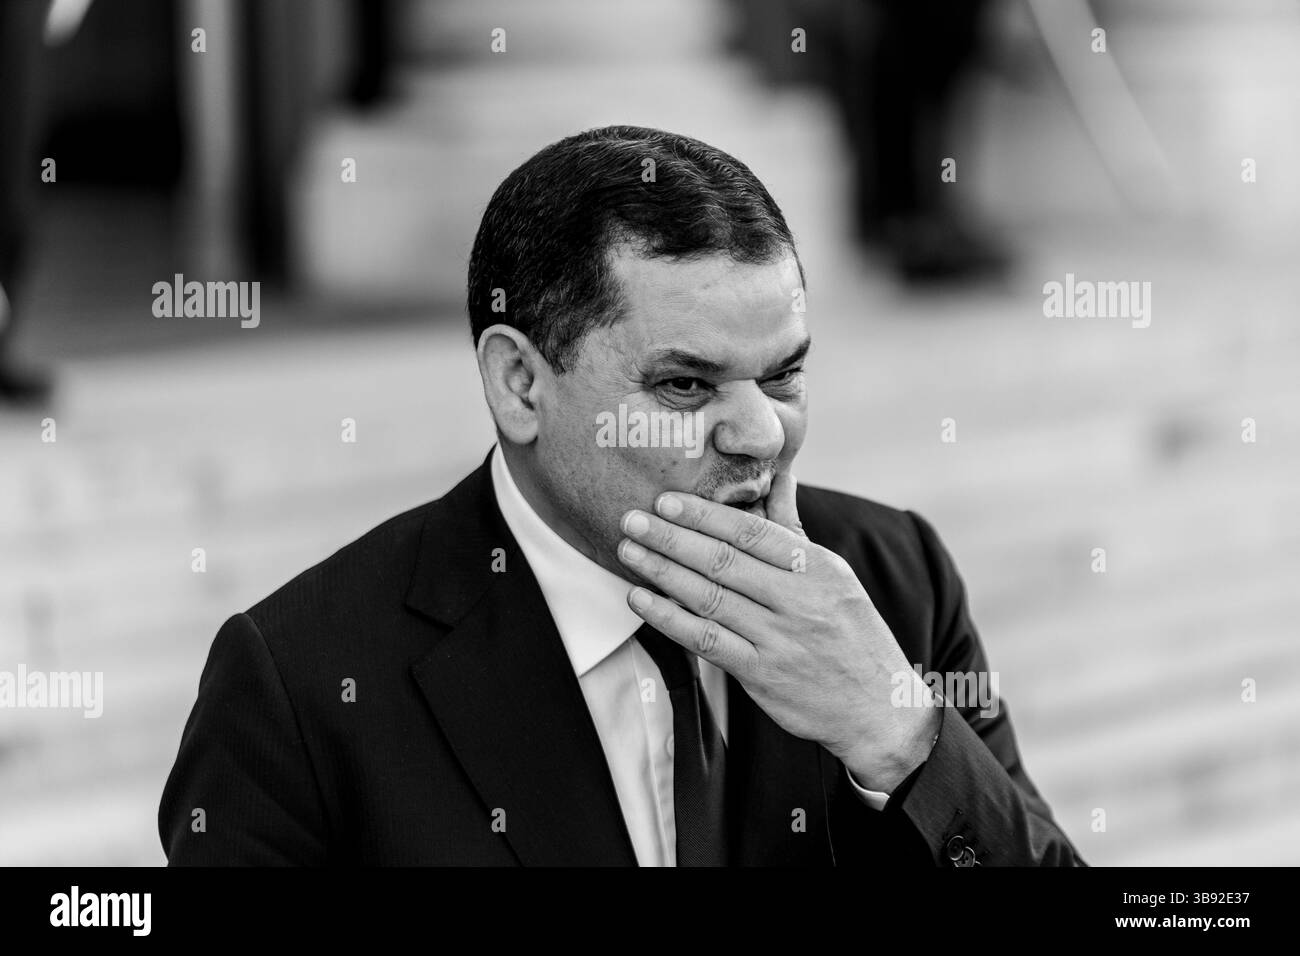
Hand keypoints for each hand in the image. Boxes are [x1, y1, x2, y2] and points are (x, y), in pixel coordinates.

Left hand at [617, 470, 940, 791]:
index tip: (666, 500)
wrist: (879, 709)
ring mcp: (779, 639)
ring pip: (709, 598)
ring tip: (629, 551)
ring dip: (663, 572)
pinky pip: (707, 641)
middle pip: (723, 561)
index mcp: (816, 568)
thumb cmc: (852, 633)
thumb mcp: (834, 576)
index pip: (752, 532)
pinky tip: (641, 600)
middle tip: (631, 518)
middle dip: (671, 537)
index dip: (704, 515)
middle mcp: (798, 601)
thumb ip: (794, 530)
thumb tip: (780, 476)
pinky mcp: (761, 675)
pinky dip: (669, 619)